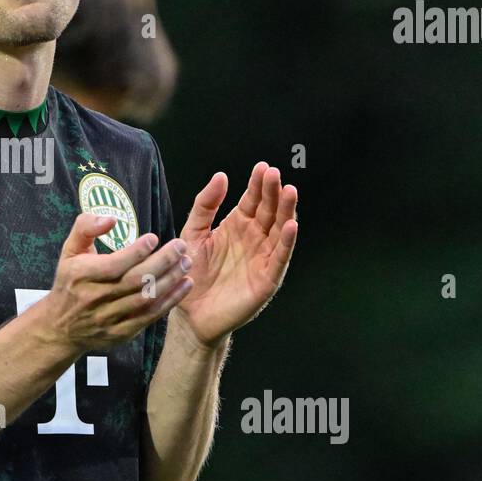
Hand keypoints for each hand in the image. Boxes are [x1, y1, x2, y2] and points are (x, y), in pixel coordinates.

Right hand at [37, 212, 193, 354]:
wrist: (61, 327)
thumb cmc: (70, 281)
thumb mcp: (69, 250)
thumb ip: (86, 227)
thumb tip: (111, 218)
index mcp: (82, 275)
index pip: (114, 264)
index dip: (137, 252)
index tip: (154, 238)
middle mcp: (95, 297)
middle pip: (134, 281)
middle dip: (162, 262)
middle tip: (180, 247)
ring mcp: (108, 318)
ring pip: (145, 298)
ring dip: (170, 280)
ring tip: (186, 263)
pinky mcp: (121, 333)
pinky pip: (149, 316)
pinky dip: (170, 301)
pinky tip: (184, 286)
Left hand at [175, 162, 298, 345]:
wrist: (190, 313)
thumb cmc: (191, 273)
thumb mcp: (193, 233)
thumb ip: (205, 206)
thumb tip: (221, 176)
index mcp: (237, 226)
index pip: (252, 200)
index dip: (258, 184)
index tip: (262, 167)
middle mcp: (254, 239)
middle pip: (269, 211)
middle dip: (273, 192)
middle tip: (275, 174)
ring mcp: (263, 258)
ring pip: (280, 230)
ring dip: (286, 211)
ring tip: (289, 192)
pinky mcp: (267, 279)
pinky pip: (280, 257)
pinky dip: (288, 242)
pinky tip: (291, 225)